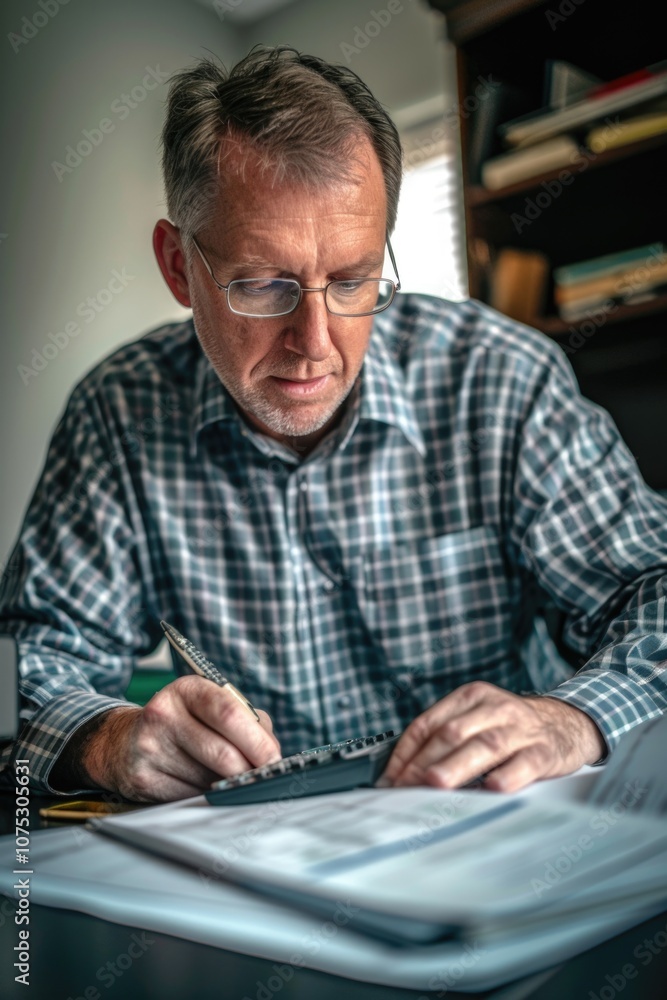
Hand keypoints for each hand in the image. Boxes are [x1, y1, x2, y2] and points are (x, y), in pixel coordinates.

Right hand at [73, 675, 281, 801]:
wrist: (123, 742)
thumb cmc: (182, 722)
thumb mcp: (209, 706)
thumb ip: (246, 721)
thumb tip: (271, 753)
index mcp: (187, 689)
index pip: (229, 713)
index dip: (258, 741)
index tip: (274, 760)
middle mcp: (164, 714)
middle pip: (222, 752)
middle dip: (249, 770)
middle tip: (261, 777)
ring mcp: (150, 748)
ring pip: (208, 779)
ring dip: (227, 784)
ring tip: (227, 776)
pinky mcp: (143, 779)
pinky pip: (190, 796)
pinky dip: (206, 795)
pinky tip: (202, 784)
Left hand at [380, 681, 605, 792]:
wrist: (567, 722)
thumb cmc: (511, 726)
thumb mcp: (477, 718)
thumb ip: (445, 738)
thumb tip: (403, 774)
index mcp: (470, 697)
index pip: (428, 724)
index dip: (405, 752)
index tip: (389, 779)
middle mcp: (494, 708)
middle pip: (451, 733)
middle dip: (423, 762)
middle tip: (404, 788)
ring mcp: (521, 729)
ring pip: (484, 745)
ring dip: (457, 766)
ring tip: (435, 784)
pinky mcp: (545, 751)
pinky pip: (524, 763)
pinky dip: (507, 776)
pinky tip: (492, 789)